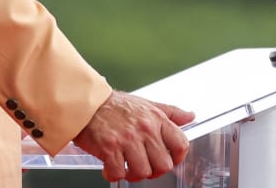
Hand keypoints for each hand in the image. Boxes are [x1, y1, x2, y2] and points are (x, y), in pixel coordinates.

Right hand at [71, 91, 194, 182]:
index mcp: (156, 119)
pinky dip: (113, 174)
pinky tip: (110, 167)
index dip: (177, 158)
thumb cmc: (114, 105)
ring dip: (133, 174)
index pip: (181, 144)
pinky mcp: (110, 148)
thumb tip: (190, 116)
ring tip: (125, 167)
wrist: (85, 102)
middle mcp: (144, 129)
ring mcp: (127, 139)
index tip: (169, 160)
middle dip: (154, 170)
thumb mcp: (145, 104)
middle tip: (143, 166)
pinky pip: (119, 173)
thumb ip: (169, 112)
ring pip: (143, 172)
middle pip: (163, 165)